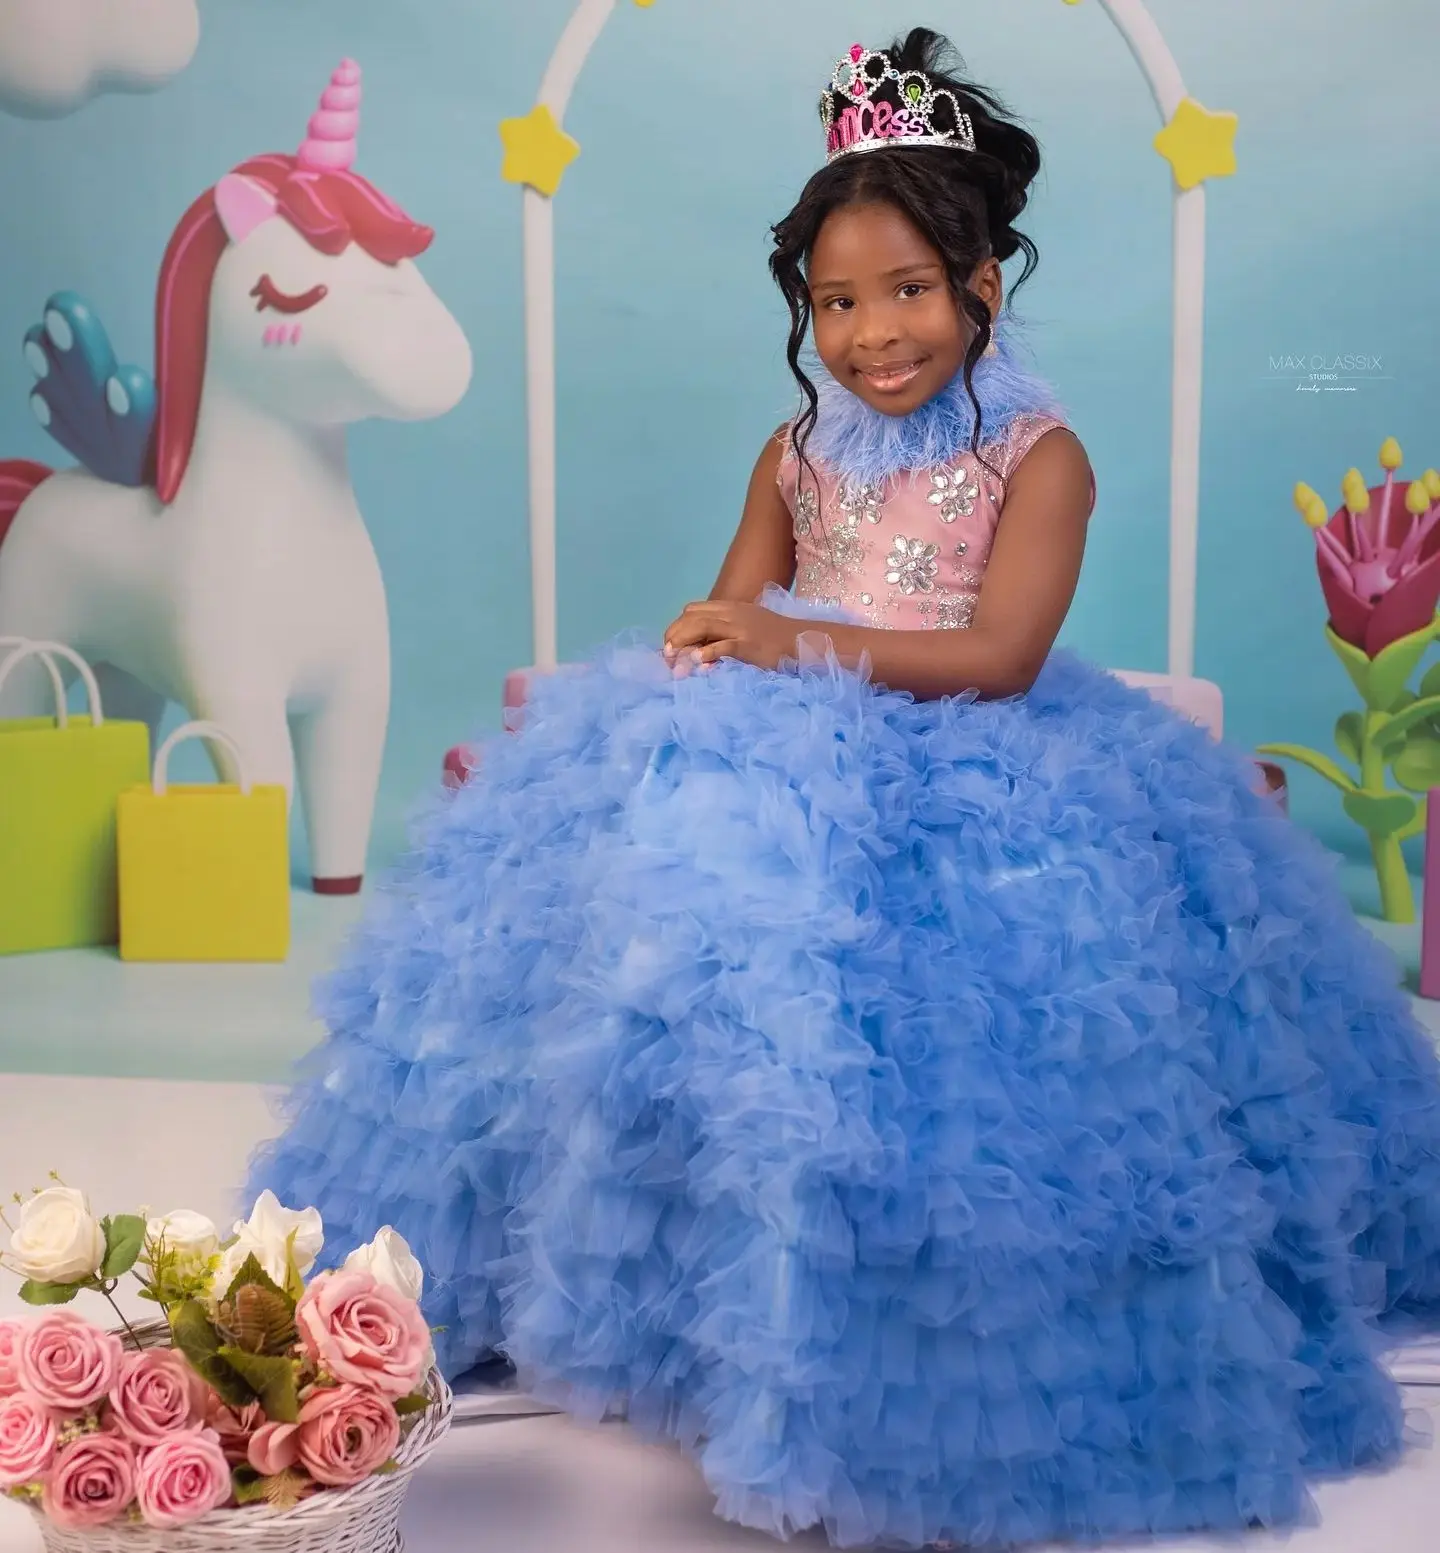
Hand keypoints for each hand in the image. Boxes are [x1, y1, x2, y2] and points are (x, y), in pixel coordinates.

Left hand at [663, 600, 798, 670]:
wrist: (802, 640)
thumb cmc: (774, 637)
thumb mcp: (746, 625)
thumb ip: (724, 631)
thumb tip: (700, 647)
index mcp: (729, 608)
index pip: (693, 610)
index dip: (677, 626)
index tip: (671, 644)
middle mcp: (731, 614)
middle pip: (692, 617)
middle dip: (674, 634)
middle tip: (667, 655)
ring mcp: (740, 628)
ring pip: (702, 627)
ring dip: (683, 642)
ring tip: (673, 658)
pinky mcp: (748, 644)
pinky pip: (723, 646)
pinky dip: (707, 653)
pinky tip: (698, 662)